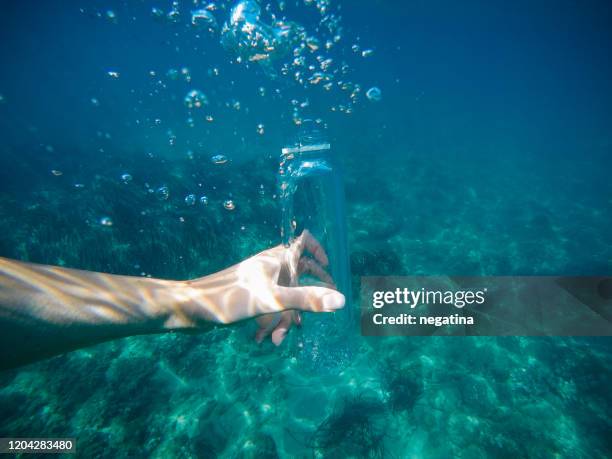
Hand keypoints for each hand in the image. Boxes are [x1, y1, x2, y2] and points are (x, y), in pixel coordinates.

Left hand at [172, 230, 344, 343]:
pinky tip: (264, 338)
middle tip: (316, 312)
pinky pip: (270, 305)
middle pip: (298, 274)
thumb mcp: (273, 301)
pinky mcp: (248, 294)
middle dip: (307, 296)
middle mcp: (269, 266)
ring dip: (286, 317)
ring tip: (280, 338)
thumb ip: (307, 300)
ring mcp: (258, 280)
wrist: (193, 308)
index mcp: (276, 259)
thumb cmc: (231, 299)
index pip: (303, 240)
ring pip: (284, 294)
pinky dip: (271, 320)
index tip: (329, 269)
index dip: (319, 250)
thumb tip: (341, 300)